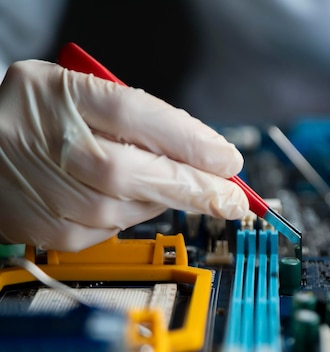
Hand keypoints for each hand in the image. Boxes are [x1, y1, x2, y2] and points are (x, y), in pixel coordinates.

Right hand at [0, 60, 247, 250]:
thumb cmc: (41, 116)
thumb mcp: (83, 90)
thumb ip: (137, 114)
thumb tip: (200, 149)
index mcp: (58, 95)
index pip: (132, 115)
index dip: (188, 139)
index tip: (227, 159)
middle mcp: (49, 145)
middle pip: (132, 171)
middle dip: (194, 188)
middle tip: (234, 199)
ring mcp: (48, 192)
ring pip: (129, 207)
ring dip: (169, 202)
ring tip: (189, 190)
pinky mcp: (54, 229)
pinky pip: (114, 227)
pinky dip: (138, 214)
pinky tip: (141, 198)